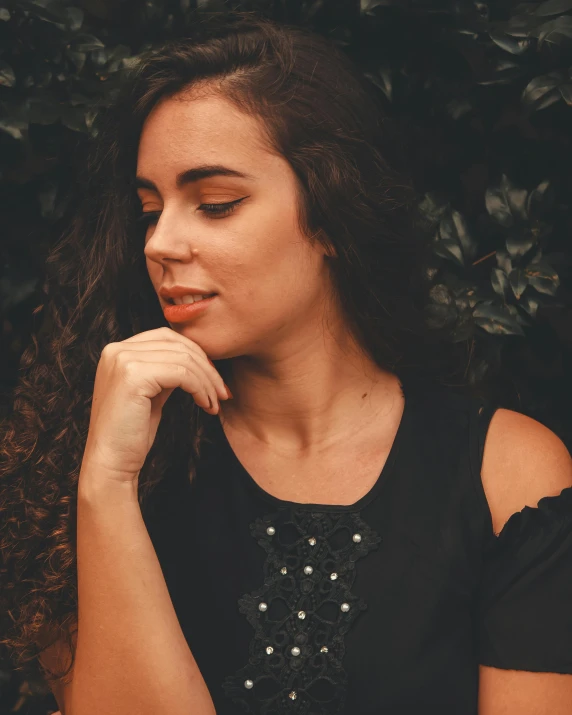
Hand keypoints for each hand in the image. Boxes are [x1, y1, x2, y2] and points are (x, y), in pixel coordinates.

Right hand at [80, 327, 229, 483]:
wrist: (110, 464)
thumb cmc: (131, 434)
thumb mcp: (151, 393)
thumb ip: (165, 371)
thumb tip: (196, 359)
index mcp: (117, 351)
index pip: (167, 337)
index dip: (196, 355)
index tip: (213, 380)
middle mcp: (116, 350)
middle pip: (178, 345)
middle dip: (207, 367)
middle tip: (223, 393)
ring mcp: (123, 360)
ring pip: (184, 359)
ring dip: (207, 381)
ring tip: (215, 403)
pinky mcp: (133, 376)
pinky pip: (182, 373)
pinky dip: (200, 388)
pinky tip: (206, 405)